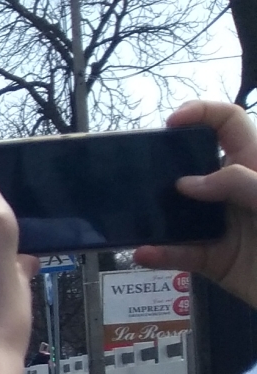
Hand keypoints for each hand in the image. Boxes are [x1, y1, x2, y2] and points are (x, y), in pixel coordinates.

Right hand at [135, 99, 256, 305]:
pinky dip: (159, 255)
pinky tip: (144, 253)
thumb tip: (186, 184)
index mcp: (255, 165)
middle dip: (161, 166)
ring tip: (129, 216)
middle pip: (191, 167)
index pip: (228, 124)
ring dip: (151, 216)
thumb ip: (237, 182)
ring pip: (177, 214)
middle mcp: (234, 191)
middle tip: (136, 174)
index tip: (171, 125)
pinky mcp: (215, 259)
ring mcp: (222, 225)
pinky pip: (179, 255)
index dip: (200, 114)